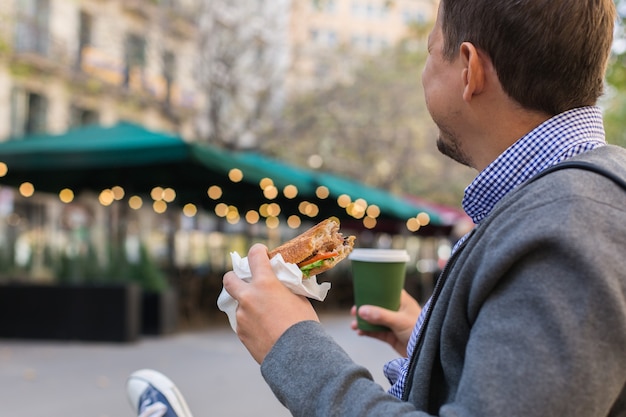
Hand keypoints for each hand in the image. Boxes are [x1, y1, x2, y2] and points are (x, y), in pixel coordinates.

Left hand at [223, 243, 318, 363]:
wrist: (296, 355)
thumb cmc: (302, 324)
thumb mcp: (297, 298)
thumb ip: (283, 288)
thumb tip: (280, 284)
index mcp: (265, 283)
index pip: (255, 256)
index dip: (257, 251)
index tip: (260, 252)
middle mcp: (248, 296)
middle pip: (229, 279)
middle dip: (234, 277)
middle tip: (244, 281)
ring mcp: (241, 315)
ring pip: (238, 304)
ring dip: (246, 304)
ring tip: (263, 314)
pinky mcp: (240, 332)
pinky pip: (242, 321)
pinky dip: (250, 321)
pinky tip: (263, 329)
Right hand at [350, 290, 420, 355]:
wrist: (426, 354)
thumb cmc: (419, 331)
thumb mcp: (399, 321)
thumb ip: (380, 316)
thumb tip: (361, 311)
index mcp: (402, 301)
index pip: (385, 291)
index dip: (373, 292)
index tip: (360, 293)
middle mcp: (397, 310)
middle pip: (377, 306)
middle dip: (364, 309)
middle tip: (354, 311)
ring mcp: (393, 323)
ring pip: (375, 320)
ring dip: (364, 322)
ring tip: (354, 325)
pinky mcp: (391, 336)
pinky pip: (376, 332)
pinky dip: (367, 331)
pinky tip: (359, 332)